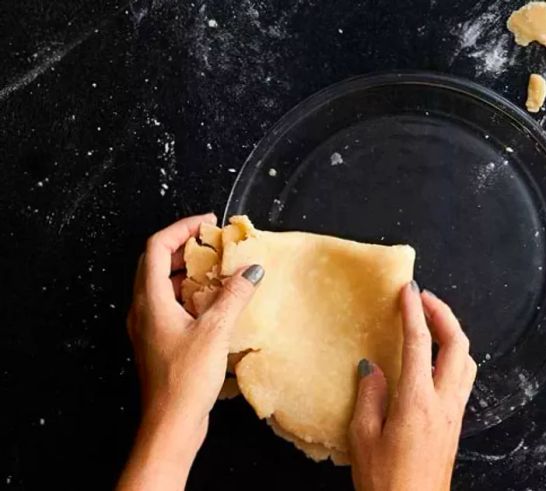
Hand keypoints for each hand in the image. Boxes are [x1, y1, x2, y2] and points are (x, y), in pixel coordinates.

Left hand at [118, 214, 263, 490]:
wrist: (170, 423)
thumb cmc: (185, 379)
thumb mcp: (215, 331)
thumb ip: (234, 296)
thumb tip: (252, 269)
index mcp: (150, 300)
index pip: (155, 247)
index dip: (181, 228)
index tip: (206, 223)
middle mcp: (143, 309)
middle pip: (154, 262)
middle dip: (182, 246)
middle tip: (210, 241)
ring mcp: (148, 326)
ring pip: (160, 284)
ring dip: (184, 270)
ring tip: (213, 268)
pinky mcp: (157, 341)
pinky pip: (168, 304)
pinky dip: (187, 292)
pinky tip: (210, 301)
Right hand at [349, 282, 476, 490]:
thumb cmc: (386, 482)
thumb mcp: (364, 438)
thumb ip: (370, 396)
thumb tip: (373, 368)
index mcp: (418, 401)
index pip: (419, 343)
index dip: (413, 311)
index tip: (407, 289)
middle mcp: (444, 402)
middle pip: (457, 344)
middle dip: (443, 314)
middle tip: (423, 298)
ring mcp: (454, 413)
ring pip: (466, 361)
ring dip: (453, 334)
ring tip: (432, 323)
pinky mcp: (455, 424)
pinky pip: (462, 378)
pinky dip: (452, 356)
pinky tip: (435, 360)